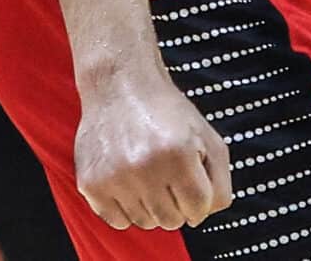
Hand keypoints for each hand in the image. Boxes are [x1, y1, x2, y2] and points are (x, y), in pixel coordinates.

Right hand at [74, 70, 232, 230]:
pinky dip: (126, 208)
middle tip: (169, 174)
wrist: (120, 86)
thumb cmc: (168, 113)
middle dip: (176, 202)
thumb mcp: (208, 137)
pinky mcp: (91, 184)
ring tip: (148, 173)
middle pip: (172, 221)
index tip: (192, 181)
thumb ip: (220, 181)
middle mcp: (145, 167)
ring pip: (145, 223)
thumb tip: (204, 215)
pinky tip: (128, 180)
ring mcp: (115, 177)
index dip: (200, 198)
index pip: (199, 209)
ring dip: (151, 205)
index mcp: (179, 154)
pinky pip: (117, 222)